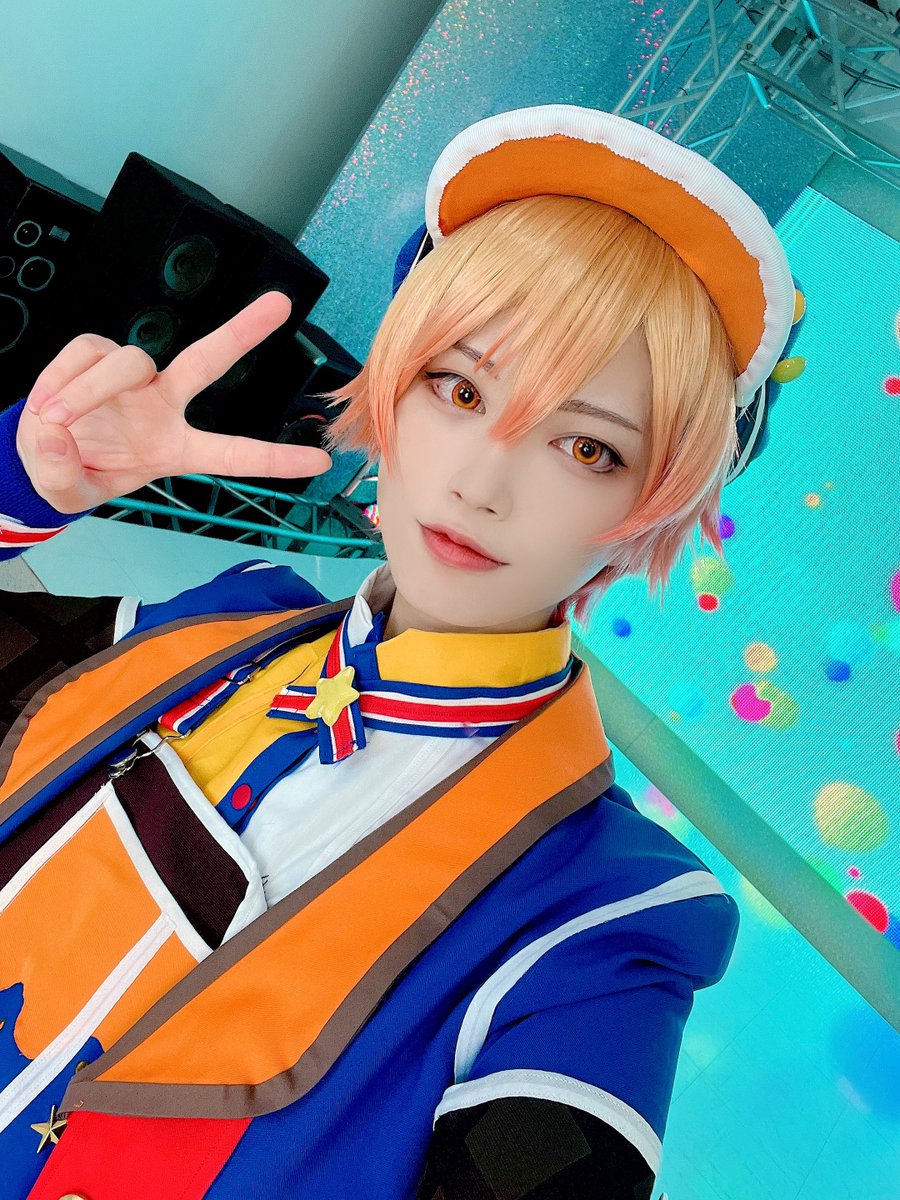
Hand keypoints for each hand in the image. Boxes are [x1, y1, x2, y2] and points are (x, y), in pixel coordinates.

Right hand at [15, 291, 333, 514]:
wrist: (34, 450)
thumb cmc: (68, 471)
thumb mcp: (66, 494)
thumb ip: (62, 476)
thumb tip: (57, 436)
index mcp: (173, 448)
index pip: (231, 454)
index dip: (275, 458)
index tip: (321, 460)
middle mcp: (162, 405)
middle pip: (207, 361)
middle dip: (243, 331)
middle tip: (281, 305)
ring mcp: (132, 377)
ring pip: (126, 362)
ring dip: (88, 389)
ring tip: (55, 418)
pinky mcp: (97, 354)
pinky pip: (86, 354)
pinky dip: (62, 378)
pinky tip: (46, 403)